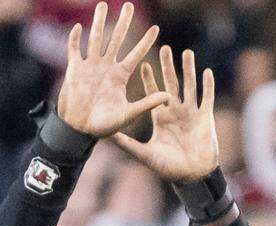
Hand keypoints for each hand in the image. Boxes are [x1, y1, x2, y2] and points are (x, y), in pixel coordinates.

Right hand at [56, 2, 167, 136]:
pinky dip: (75, 39)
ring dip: (99, 22)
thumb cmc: (105, 125)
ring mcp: (90, 66)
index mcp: (120, 76)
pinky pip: (74, 50)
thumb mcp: (130, 113)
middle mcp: (106, 67)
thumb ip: (147, 104)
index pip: (136, 54)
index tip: (156, 28)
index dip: (145, 42)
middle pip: (116, 40)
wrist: (80, 130)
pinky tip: (79, 26)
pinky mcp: (74, 69)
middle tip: (129, 5)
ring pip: (95, 38)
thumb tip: (169, 96)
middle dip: (122, 23)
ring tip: (103, 5)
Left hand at [112, 46, 216, 181]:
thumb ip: (126, 143)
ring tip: (186, 52)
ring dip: (188, 70)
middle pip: (172, 84)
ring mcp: (192, 114)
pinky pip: (206, 98)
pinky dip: (207, 85)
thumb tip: (106, 136)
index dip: (149, 79)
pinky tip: (207, 71)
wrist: (191, 176)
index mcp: (161, 118)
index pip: (154, 93)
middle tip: (164, 48)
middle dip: (168, 66)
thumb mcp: (143, 154)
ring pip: (190, 86)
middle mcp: (176, 112)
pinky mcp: (205, 118)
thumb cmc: (168, 167)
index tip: (142, 63)